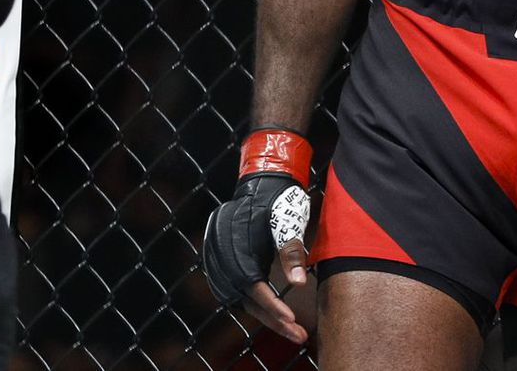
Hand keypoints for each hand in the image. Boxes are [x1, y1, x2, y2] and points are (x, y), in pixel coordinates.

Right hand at [202, 130, 314, 343]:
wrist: (263, 181)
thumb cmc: (280, 199)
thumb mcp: (290, 221)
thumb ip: (292, 252)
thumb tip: (298, 285)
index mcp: (235, 242)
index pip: (251, 285)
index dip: (271, 305)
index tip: (291, 320)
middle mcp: (220, 253)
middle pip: (243, 298)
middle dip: (272, 319)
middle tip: (299, 335)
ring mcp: (217, 259)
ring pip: (238, 298)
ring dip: (263, 316)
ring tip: (292, 330)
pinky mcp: (221, 262)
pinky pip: (234, 291)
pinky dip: (252, 304)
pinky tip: (272, 315)